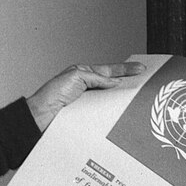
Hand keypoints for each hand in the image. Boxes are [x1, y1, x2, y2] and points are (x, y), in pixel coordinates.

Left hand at [26, 61, 146, 131]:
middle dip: (128, 84)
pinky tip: (121, 116)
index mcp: (84, 75)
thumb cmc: (52, 94)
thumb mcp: (76, 77)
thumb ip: (96, 78)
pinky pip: (104, 115)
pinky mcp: (87, 117)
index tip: (141, 68)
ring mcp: (88, 103)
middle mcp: (88, 88)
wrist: (41, 117)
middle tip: (144, 83)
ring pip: (110, 101)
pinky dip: (112, 115)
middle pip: (113, 85)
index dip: (126, 69)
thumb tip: (114, 83)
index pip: (110, 70)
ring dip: (121, 102)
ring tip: (136, 100)